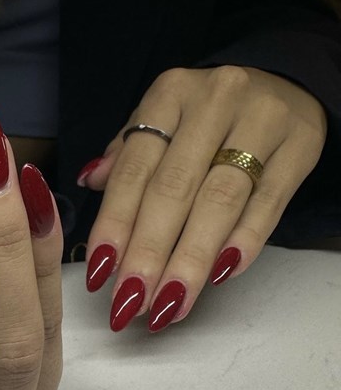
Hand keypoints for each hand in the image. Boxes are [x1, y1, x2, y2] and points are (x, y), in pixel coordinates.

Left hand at [77, 66, 326, 330]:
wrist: (284, 85)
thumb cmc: (208, 115)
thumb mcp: (163, 117)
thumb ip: (128, 152)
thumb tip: (89, 181)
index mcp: (169, 93)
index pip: (135, 168)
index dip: (115, 223)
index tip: (100, 272)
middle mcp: (214, 100)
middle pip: (174, 188)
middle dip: (149, 252)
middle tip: (132, 301)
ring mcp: (262, 120)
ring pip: (220, 200)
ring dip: (190, 259)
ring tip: (169, 303)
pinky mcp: (300, 145)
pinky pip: (269, 202)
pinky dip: (244, 241)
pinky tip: (220, 275)